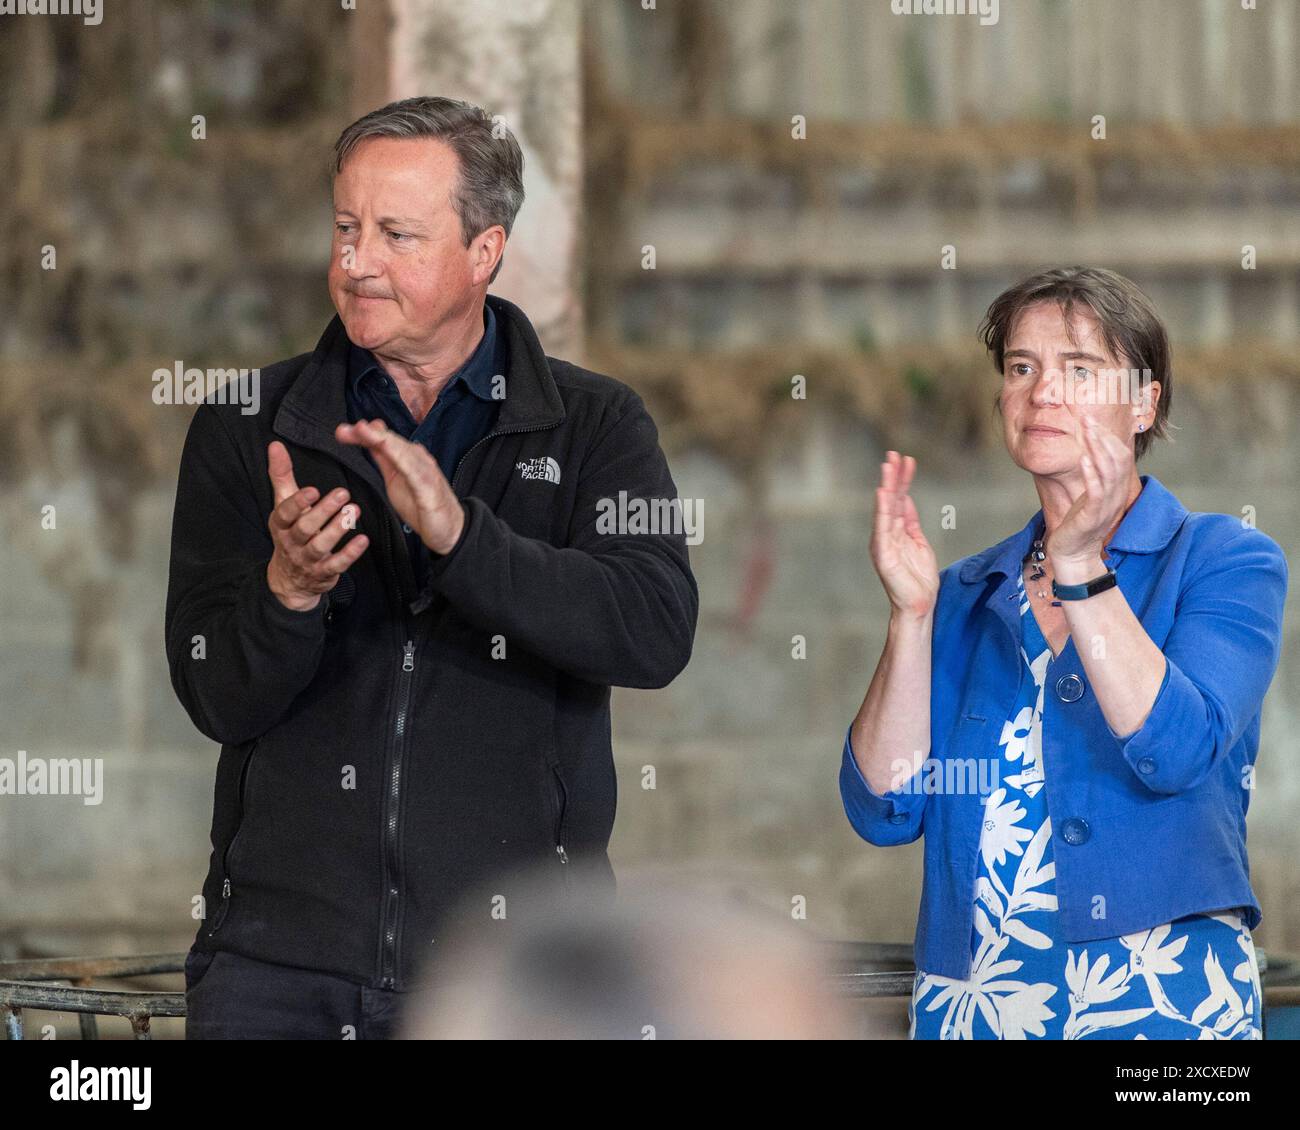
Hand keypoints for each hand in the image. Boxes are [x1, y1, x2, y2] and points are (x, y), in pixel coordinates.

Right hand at [265, 440, 368, 610]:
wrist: (291, 578)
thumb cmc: (290, 532)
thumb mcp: (282, 505)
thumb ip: (281, 475)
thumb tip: (275, 445)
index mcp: (281, 524)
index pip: (285, 512)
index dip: (298, 502)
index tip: (313, 489)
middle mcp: (292, 542)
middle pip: (305, 527)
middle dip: (323, 511)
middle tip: (343, 493)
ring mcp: (307, 559)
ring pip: (321, 545)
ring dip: (338, 529)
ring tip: (354, 511)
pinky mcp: (324, 572)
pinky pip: (337, 564)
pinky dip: (350, 554)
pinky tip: (363, 540)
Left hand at [335, 418, 465, 554]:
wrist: (450, 529)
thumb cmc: (422, 506)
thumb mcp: (395, 480)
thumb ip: (384, 460)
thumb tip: (369, 442)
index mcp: (407, 458)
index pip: (383, 441)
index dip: (363, 434)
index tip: (343, 432)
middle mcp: (417, 460)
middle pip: (390, 441)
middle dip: (368, 433)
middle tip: (346, 429)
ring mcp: (425, 472)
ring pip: (402, 451)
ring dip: (382, 439)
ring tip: (364, 431)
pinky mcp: (430, 488)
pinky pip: (415, 472)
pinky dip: (402, 458)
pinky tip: (389, 451)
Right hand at [871, 451, 938, 618]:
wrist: (919, 604)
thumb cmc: (919, 577)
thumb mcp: (918, 542)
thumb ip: (910, 521)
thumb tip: (905, 498)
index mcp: (896, 530)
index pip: (899, 499)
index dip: (903, 479)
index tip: (907, 459)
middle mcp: (886, 533)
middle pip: (890, 500)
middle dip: (893, 476)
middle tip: (894, 454)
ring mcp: (883, 542)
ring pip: (885, 509)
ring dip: (887, 486)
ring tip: (888, 466)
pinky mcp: (882, 553)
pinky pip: (882, 527)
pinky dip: (882, 510)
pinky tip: (883, 493)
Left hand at [1047, 417, 1133, 569]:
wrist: (1074, 554)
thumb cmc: (1079, 522)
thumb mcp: (1091, 495)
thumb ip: (1096, 474)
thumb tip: (1092, 450)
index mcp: (1117, 488)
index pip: (1121, 456)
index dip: (1109, 436)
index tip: (1094, 419)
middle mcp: (1117, 495)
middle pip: (1117, 459)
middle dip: (1103, 436)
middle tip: (1088, 417)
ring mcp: (1107, 506)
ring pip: (1108, 471)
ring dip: (1097, 448)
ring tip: (1087, 430)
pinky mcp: (1093, 516)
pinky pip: (1096, 492)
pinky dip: (1091, 474)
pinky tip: (1083, 459)